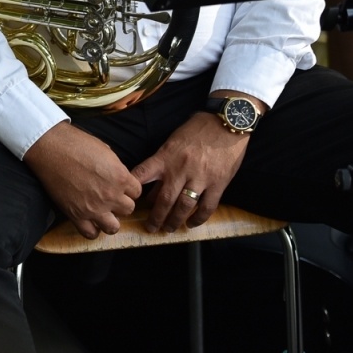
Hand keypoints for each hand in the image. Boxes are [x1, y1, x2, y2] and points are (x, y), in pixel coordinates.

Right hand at [23, 122, 140, 238]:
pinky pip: (90, 233)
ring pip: (114, 227)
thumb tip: (117, 175)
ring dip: (110, 220)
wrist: (49, 148)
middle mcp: (110, 195)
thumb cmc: (75, 144)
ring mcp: (93, 208)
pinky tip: (88, 221)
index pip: (137, 192)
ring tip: (102, 213)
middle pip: (128, 209)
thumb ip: (116, 167)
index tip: (119, 187)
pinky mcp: (76, 214)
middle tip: (109, 198)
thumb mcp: (104, 150)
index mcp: (120, 177)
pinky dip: (92, 230)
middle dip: (120, 203)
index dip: (128, 189)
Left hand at [131, 103, 253, 232]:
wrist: (225, 123)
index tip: (127, 201)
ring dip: (174, 220)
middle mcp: (179, 170)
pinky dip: (199, 218)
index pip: (142, 174)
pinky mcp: (218, 183)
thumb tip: (152, 181)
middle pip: (163, 199)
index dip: (132, 189)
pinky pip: (207, 206)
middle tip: (150, 228)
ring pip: (184, 206)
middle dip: (155, 216)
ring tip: (168, 229)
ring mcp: (200, 178)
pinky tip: (191, 224)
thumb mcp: (172, 141)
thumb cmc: (196, 130)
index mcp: (165, 157)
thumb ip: (162, 160)